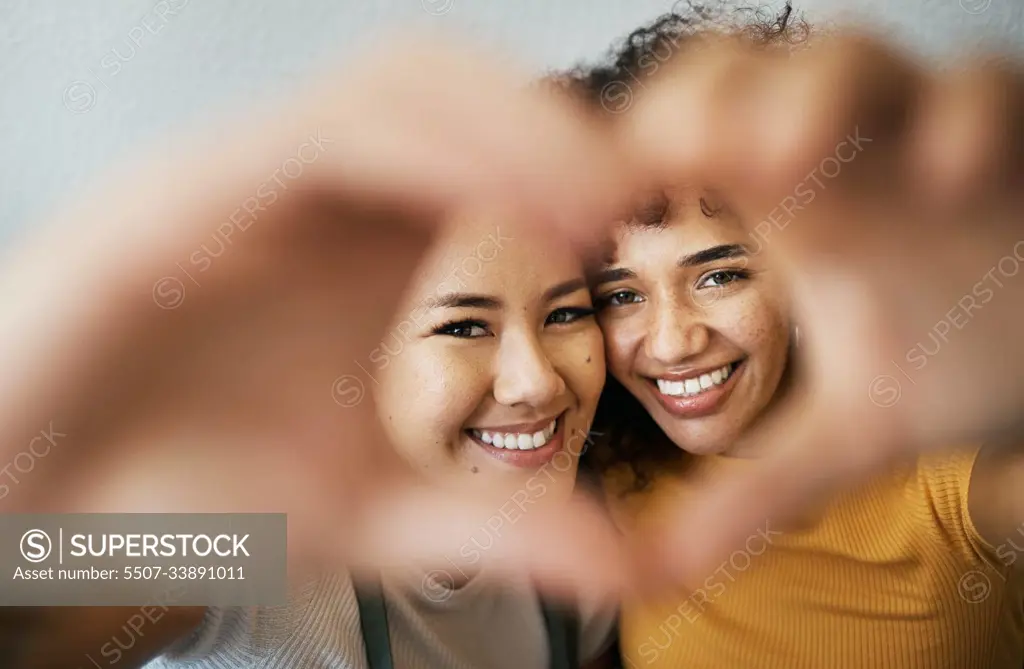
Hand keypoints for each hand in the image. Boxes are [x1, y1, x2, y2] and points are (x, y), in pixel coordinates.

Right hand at [0, 34, 633, 594]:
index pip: (509, 162)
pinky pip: (330, 135)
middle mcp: (334, 193)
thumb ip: (503, 525)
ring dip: (515, 125)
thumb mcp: (382, 512)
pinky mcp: (202, 184)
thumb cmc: (204, 486)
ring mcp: (267, 174)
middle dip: (573, 135)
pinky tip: (495, 208)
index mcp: (381, 247)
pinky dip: (425, 153)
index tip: (681, 235)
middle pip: (474, 98)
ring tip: (601, 201)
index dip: (603, 183)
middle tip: (658, 203)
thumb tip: (636, 564)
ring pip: (409, 84)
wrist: (40, 490)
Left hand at [627, 32, 1023, 578]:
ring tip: (779, 164)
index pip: (673, 136)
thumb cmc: (952, 358)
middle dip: (700, 102)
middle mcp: (835, 154)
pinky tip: (948, 177)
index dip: (624, 154)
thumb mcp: (841, 434)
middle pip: (733, 71)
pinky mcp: (1016, 136)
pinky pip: (986, 90)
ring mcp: (920, 131)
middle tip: (676, 164)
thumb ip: (747, 493)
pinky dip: (964, 117)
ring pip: (846, 56)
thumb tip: (643, 576)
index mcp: (774, 211)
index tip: (593, 218)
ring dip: (806, 94)